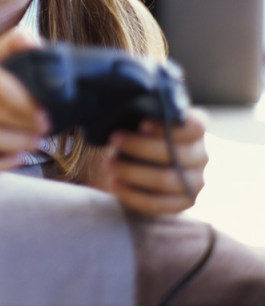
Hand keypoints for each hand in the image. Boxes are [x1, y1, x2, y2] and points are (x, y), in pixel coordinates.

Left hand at [94, 108, 208, 214]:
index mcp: (196, 127)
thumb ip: (142, 111)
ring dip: (133, 172)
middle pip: (176, 154)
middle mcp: (201, 155)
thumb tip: (131, 107)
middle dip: (140, 147)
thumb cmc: (137, 130)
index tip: (142, 125)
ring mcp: (195, 181)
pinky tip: (115, 184)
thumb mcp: (140, 116)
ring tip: (109, 164)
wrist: (134, 160)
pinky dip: (133, 195)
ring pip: (166, 180)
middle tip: (113, 139)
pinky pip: (159, 203)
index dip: (169, 127)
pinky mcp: (182, 202)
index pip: (195, 127)